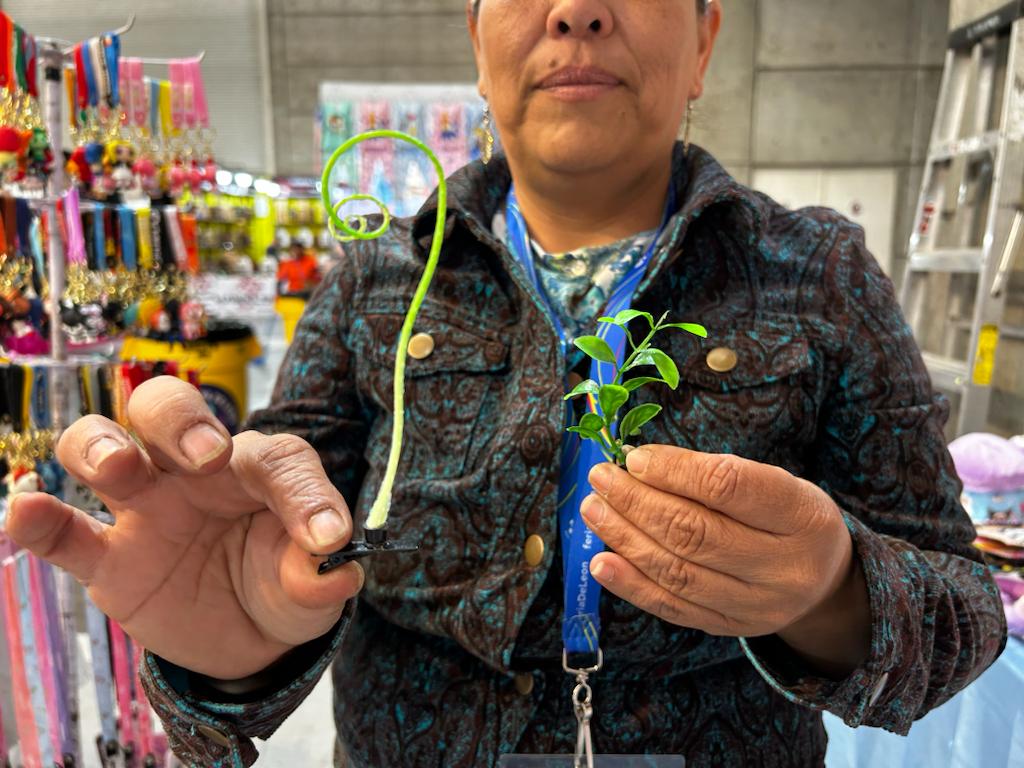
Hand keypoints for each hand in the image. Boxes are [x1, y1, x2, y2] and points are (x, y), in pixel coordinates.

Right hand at [2, 377, 362, 680]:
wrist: (247, 637)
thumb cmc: (284, 587)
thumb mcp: (311, 590)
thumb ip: (317, 577)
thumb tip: (335, 569)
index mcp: (260, 470)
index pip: (280, 460)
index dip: (306, 494)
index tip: (327, 539)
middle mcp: (196, 473)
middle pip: (170, 411)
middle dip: (182, 421)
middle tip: (207, 456)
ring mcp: (146, 508)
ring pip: (103, 445)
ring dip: (104, 446)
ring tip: (120, 468)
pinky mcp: (108, 558)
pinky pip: (67, 533)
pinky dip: (40, 520)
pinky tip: (26, 509)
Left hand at [582, 445, 870, 674]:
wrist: (823, 581)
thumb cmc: (786, 516)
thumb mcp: (773, 482)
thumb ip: (713, 474)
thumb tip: (638, 465)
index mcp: (801, 515)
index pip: (730, 488)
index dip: (675, 470)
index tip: (635, 457)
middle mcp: (783, 567)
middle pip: (696, 534)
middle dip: (637, 503)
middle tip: (602, 479)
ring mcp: (756, 606)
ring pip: (678, 573)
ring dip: (625, 539)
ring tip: (594, 510)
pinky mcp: (729, 628)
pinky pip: (672, 608)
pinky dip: (630, 584)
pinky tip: (601, 561)